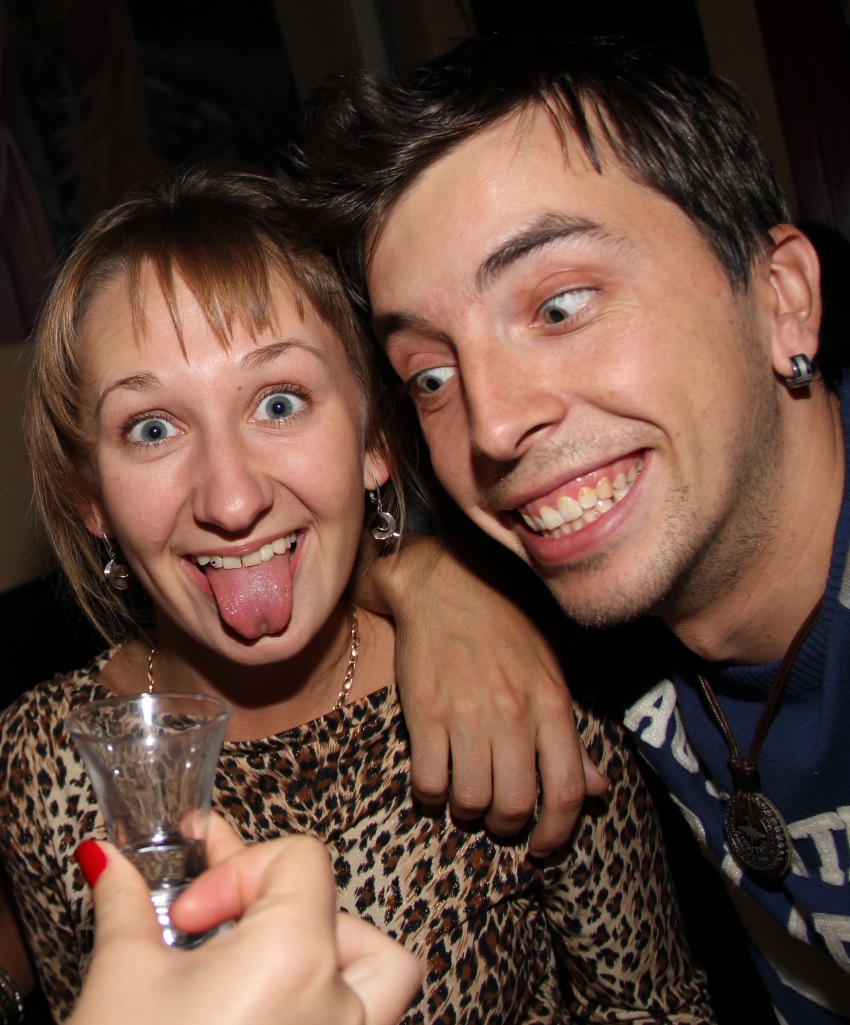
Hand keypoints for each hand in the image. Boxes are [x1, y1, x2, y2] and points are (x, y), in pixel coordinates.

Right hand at [69, 819, 420, 1024]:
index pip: (302, 860)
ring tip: (274, 964)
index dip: (238, 869)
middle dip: (277, 910)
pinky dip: (335, 1009)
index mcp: (297, 959)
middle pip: (345, 914)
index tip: (188, 914)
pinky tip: (277, 1016)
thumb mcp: (123, 980)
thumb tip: (114, 864)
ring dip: (336, 956)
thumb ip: (128, 904)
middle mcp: (340, 1008)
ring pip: (386, 976)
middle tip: (216, 933)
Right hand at [356, 534, 606, 854]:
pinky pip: (429, 781)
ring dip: (467, 812)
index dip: (557, 832)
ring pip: (471, 801)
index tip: (542, 848)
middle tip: (497, 816)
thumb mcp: (551, 671)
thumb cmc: (504, 626)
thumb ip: (571, 733)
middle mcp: (513, 712)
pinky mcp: (424, 711)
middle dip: (506, 825)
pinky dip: (431, 794)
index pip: (567, 789)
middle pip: (516, 805)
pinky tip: (434, 779)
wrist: (445, 584)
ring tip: (463, 795)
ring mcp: (466, 713)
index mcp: (551, 703)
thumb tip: (597, 788)